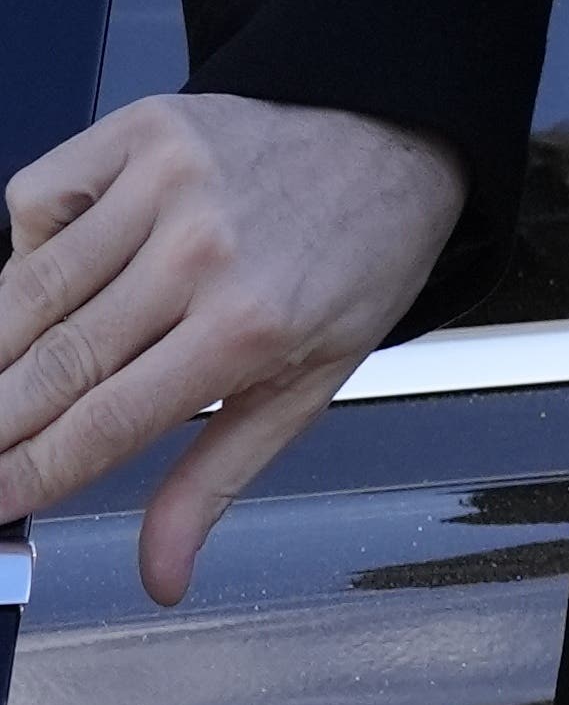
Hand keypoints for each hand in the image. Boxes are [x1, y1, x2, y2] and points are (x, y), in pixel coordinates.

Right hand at [0, 94, 464, 601]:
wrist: (394, 140)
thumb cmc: (355, 262)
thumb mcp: (310, 382)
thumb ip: (218, 478)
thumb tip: (162, 574)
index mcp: (250, 326)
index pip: (100, 426)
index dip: (24, 476)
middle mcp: (203, 252)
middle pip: (51, 364)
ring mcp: (167, 183)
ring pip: (25, 288)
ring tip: (1, 385)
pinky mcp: (141, 130)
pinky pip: (33, 199)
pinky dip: (21, 247)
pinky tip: (45, 277)